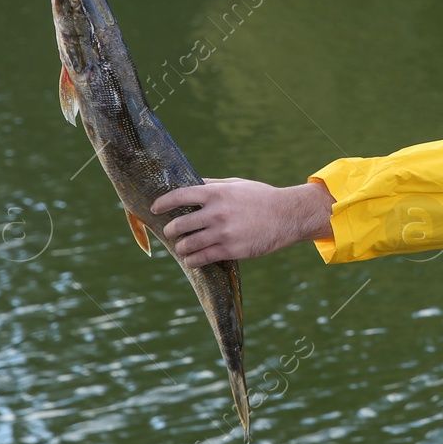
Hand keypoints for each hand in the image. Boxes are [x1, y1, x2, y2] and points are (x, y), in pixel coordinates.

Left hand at [151, 177, 334, 266]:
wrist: (287, 216)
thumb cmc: (261, 198)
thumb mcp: (237, 184)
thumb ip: (212, 184)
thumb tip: (190, 184)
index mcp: (217, 193)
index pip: (180, 196)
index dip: (162, 203)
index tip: (155, 208)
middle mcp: (216, 212)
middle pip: (179, 224)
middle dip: (171, 230)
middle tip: (172, 232)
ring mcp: (223, 233)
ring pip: (187, 245)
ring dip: (181, 247)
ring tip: (183, 247)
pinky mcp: (230, 250)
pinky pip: (201, 258)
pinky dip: (192, 260)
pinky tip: (192, 259)